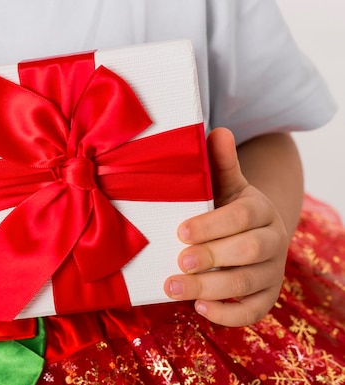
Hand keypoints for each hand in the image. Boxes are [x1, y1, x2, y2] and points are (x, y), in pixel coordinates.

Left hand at [164, 128, 290, 326]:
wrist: (252, 234)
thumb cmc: (227, 207)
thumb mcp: (225, 185)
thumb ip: (220, 163)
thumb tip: (217, 131)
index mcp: (261, 209)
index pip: (243, 216)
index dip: (213, 224)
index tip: (180, 231)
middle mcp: (272, 240)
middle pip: (249, 251)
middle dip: (213, 257)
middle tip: (179, 261)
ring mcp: (271, 271)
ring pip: (247, 283)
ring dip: (210, 288)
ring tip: (173, 288)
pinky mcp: (265, 296)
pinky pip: (253, 311)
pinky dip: (228, 314)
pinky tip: (200, 308)